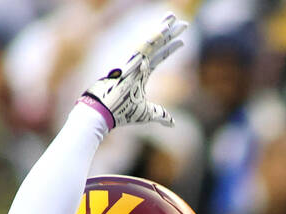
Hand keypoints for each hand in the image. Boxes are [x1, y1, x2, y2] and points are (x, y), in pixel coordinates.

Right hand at [77, 14, 185, 128]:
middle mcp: (138, 65)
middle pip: (158, 45)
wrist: (103, 114)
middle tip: (182, 21)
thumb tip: (172, 123)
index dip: (170, 48)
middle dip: (170, 33)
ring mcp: (134, 63)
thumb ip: (160, 114)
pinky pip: (143, 48)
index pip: (159, 57)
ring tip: (173, 18)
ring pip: (151, 42)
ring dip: (163, 30)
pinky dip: (153, 39)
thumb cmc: (121, 113)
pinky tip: (162, 30)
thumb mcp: (147, 113)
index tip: (182, 41)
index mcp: (141, 74)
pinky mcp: (129, 64)